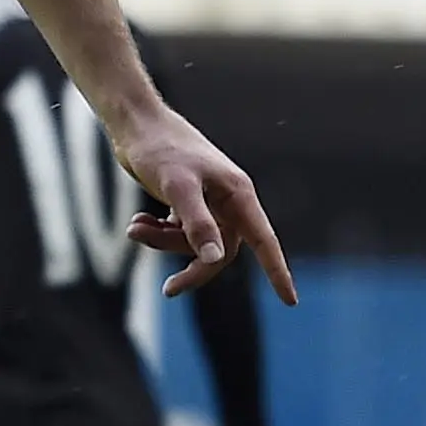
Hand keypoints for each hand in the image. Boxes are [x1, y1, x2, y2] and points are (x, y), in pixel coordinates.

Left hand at [114, 103, 296, 302]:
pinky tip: (137, 222)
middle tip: (168, 290)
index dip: (278, 271)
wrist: (135, 124)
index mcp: (237, 194)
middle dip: (191, 266)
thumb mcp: (177, 188)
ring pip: (193, 242)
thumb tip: (215, 259)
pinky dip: (157, 233)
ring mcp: (207, 201)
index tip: (290, 301)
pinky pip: (178, 232)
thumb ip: (197, 224)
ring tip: (135, 228)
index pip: (263, 241)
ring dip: (163, 242)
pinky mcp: (186, 201)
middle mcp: (227, 199)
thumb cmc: (159, 150)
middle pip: (220, 251)